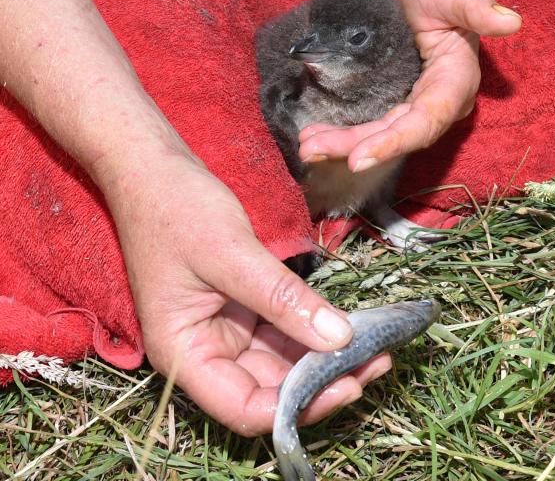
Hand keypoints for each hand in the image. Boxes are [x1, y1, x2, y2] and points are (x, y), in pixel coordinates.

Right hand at [104, 151, 391, 435]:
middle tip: (375, 363)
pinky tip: (348, 325)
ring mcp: (225, 331)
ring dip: (324, 358)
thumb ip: (283, 299)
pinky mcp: (243, 310)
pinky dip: (314, 330)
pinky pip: (283, 331)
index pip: (244, 408)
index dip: (297, 407)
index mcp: (184, 353)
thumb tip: (341, 340)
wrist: (154, 171)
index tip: (348, 384)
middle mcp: (205, 352)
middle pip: (270, 390)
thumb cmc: (176, 209)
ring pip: (282, 363)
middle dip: (322, 382)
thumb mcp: (231, 254)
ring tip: (375, 347)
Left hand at [298, 0, 521, 171]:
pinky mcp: (396, 104)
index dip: (394, 142)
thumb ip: (476, 9)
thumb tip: (512, 22)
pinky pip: (371, 125)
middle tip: (312, 151)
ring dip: (343, 145)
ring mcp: (414, 106)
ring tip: (307, 148)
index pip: (425, 122)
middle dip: (355, 147)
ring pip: (380, 134)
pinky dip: (344, 134)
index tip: (358, 158)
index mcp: (455, 83)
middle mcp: (436, 104)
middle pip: (397, 135)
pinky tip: (316, 135)